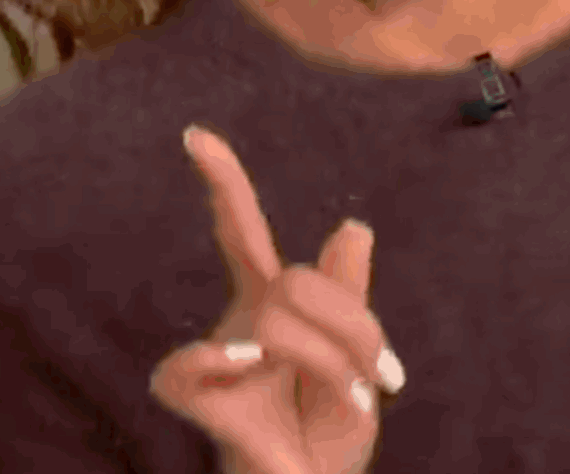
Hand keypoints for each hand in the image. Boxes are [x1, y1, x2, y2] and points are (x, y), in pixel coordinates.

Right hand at [151, 125, 404, 473]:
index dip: (223, 184)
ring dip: (333, 360)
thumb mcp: (360, 362)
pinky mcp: (203, 401)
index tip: (195, 135)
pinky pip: (185, 367)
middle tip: (385, 381)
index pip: (244, 234)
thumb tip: (354, 224)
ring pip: (278, 317)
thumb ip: (348, 299)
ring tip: (356, 402)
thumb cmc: (330, 434)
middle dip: (355, 324)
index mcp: (274, 305)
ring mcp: (220, 362)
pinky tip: (248, 363)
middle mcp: (241, 324)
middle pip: (299, 280)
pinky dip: (214, 359)